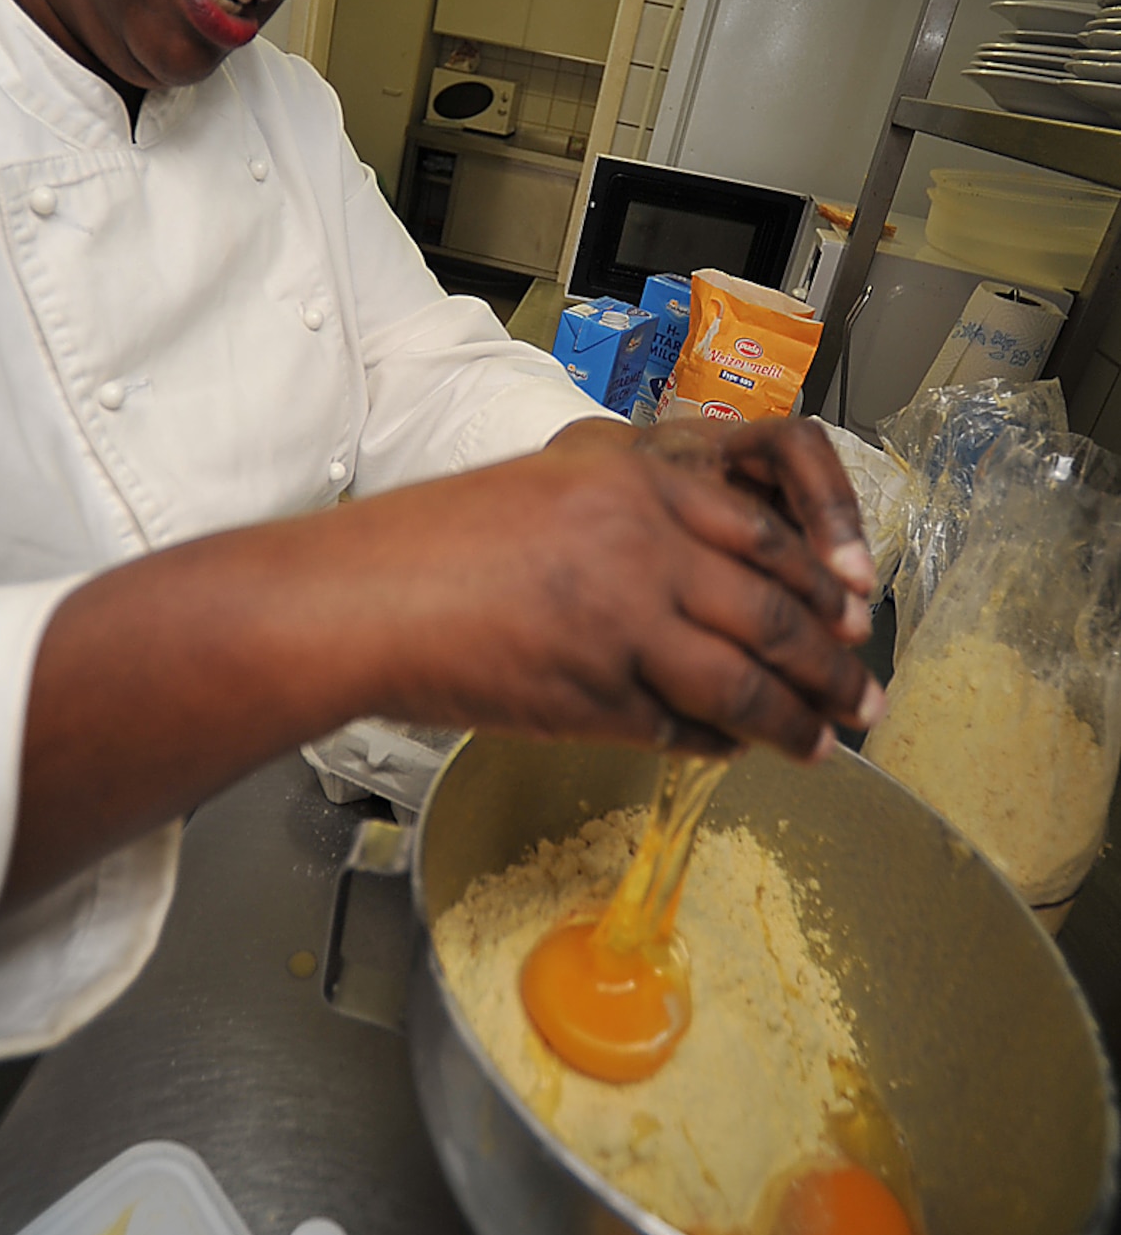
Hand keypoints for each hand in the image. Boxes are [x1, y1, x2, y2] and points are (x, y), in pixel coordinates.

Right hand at [330, 421, 883, 760]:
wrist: (367, 594)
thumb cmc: (443, 540)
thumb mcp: (554, 490)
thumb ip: (637, 515)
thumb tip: (710, 574)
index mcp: (640, 481)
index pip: (769, 533)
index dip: (825, 583)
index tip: (853, 616)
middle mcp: (648, 544)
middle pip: (777, 610)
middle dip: (834, 664)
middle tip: (867, 696)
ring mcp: (628, 621)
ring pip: (746, 680)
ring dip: (798, 719)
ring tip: (828, 743)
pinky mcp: (600, 692)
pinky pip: (686, 729)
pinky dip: (722, 746)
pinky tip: (740, 753)